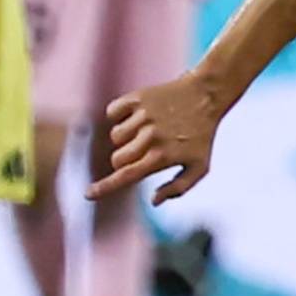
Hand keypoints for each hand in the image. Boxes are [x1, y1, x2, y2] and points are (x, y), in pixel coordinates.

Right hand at [94, 68, 226, 202]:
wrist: (208, 95)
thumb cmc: (201, 135)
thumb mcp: (200, 166)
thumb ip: (178, 187)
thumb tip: (153, 200)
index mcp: (162, 156)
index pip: (125, 176)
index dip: (104, 188)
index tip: (88, 195)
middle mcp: (150, 137)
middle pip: (117, 159)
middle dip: (125, 159)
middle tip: (146, 149)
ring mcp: (143, 116)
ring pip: (115, 136)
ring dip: (126, 136)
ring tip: (149, 129)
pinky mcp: (138, 97)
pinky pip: (112, 112)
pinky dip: (119, 114)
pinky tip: (139, 113)